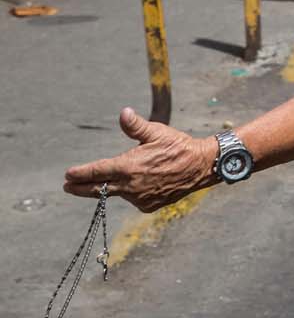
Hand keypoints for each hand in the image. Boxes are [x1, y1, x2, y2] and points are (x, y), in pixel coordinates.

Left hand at [63, 108, 217, 211]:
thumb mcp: (157, 132)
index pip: (96, 171)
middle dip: (80, 188)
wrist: (201, 167)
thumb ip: (135, 126)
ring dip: (110, 187)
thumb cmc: (178, 146)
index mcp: (129, 166)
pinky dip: (130, 192)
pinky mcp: (148, 205)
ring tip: (106, 181)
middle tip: (68, 187)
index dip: (80, 173)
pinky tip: (139, 184)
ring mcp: (139, 198)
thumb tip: (123, 113)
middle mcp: (131, 185)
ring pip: (117, 193)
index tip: (67, 175)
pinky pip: (133, 198)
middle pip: (98, 189)